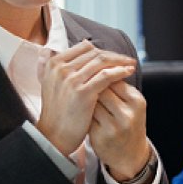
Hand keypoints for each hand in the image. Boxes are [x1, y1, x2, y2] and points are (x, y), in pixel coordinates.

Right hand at [36, 40, 135, 155]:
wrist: (53, 135)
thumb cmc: (57, 112)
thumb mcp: (51, 84)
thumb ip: (54, 66)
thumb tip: (54, 48)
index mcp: (54, 64)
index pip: (84, 47)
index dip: (101, 51)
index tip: (114, 56)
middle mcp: (61, 68)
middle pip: (94, 53)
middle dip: (114, 55)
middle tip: (127, 60)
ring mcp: (71, 79)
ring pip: (102, 61)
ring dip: (120, 61)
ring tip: (131, 65)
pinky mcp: (82, 92)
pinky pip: (106, 76)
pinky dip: (119, 72)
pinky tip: (128, 73)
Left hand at [90, 81, 150, 180]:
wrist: (130, 155)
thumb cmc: (129, 123)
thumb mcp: (133, 105)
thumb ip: (120, 87)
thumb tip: (100, 64)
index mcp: (137, 101)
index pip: (114, 78)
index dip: (103, 77)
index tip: (98, 79)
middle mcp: (127, 114)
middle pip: (102, 89)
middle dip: (93, 87)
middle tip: (89, 89)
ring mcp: (113, 127)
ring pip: (92, 102)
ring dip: (86, 99)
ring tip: (86, 101)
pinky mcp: (100, 137)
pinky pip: (87, 116)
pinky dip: (83, 113)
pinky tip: (85, 115)